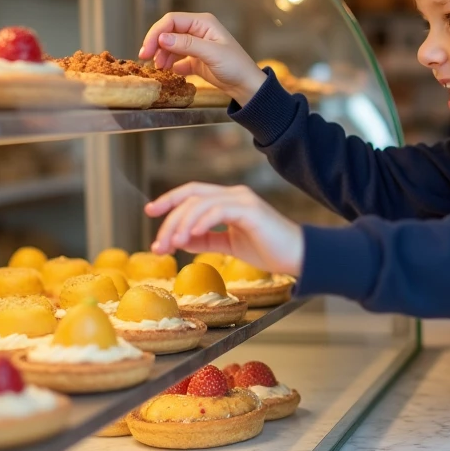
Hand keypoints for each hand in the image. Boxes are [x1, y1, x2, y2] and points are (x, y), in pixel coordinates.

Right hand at [139, 12, 267, 104]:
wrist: (247, 86)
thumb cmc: (236, 66)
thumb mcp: (211, 54)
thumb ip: (187, 45)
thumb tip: (162, 38)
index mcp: (203, 23)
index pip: (172, 20)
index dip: (157, 32)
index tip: (147, 49)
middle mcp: (198, 31)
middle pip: (169, 32)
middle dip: (156, 44)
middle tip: (145, 58)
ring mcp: (197, 45)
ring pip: (171, 45)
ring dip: (162, 55)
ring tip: (159, 68)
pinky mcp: (196, 59)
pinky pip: (177, 58)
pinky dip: (170, 64)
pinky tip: (169, 72)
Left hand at [146, 183, 303, 275]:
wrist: (299, 257)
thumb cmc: (269, 250)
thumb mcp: (231, 244)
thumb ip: (207, 238)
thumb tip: (180, 239)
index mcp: (229, 200)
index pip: (193, 193)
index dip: (170, 200)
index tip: (150, 211)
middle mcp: (234, 194)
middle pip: (191, 196)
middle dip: (169, 219)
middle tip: (157, 244)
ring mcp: (242, 200)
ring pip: (200, 203)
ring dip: (180, 224)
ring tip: (170, 244)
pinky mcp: (250, 210)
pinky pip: (217, 211)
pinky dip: (200, 222)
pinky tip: (189, 237)